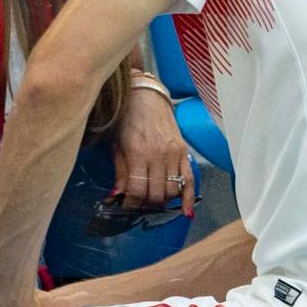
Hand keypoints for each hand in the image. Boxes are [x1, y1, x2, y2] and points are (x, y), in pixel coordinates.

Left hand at [113, 86, 194, 212]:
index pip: (137, 190)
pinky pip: (189, 180)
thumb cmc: (126, 118)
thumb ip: (120, 172)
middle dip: (146, 204)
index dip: (131, 204)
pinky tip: (185, 211)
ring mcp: (174, 153)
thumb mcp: (117, 145)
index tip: (126, 206)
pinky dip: (188, 198)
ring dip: (162, 200)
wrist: (145, 95)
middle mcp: (158, 155)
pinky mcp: (184, 151)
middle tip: (139, 203)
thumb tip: (118, 197)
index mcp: (138, 152)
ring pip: (172, 190)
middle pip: (156, 194)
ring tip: (153, 199)